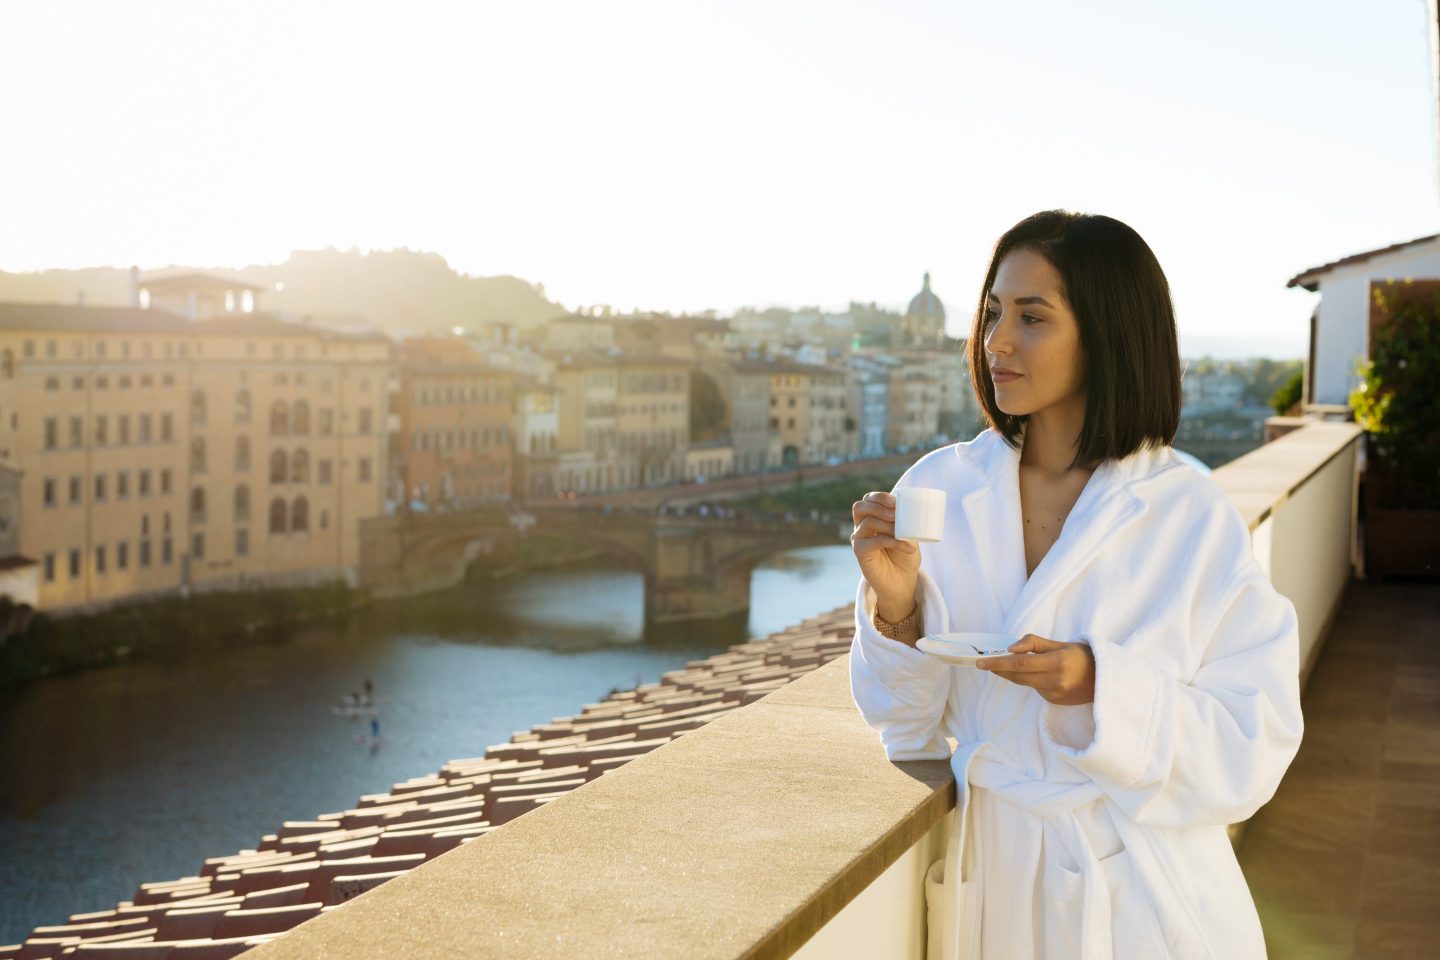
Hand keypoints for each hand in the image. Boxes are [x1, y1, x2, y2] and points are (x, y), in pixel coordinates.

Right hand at [851, 491, 919, 619]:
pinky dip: (892, 541)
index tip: (896, 502)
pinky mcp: (860, 552)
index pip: (868, 499)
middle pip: (860, 507)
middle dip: (878, 506)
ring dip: (888, 525)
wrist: (902, 582)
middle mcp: (862, 526)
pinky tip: (907, 547)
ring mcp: (859, 539)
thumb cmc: (905, 556)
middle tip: (895, 513)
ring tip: (904, 533)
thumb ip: (908, 522)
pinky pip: (874, 541)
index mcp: (872, 517)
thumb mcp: (909, 535)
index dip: (879, 497)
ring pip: (867, 522)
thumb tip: (915, 510)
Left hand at [975, 635, 1094, 705]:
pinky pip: (1035, 689)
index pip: (1019, 664)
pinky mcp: (1054, 701)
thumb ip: (1034, 643)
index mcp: (1056, 663)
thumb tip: (1011, 649)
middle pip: (1017, 676)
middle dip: (999, 669)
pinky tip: (1037, 673)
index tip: (981, 662)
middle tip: (984, 662)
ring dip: (1013, 674)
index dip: (998, 663)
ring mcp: (1054, 694)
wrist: (1105, 680)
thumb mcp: (1061, 643)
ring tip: (1006, 664)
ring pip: (1024, 683)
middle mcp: (1055, 681)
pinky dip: (1030, 680)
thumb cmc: (1083, 656)